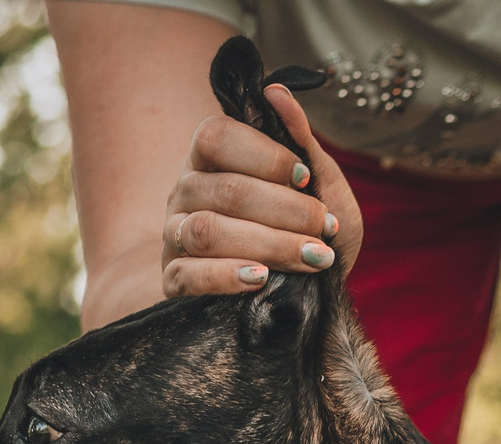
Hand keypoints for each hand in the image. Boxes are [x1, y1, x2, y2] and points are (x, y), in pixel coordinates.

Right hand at [161, 83, 363, 296]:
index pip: (216, 137)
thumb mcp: (321, 186)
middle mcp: (186, 190)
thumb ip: (300, 141)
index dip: (264, 156)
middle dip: (285, 210)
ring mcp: (175, 235)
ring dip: (269, 245)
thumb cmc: (308, 232)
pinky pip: (189, 276)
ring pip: (207, 231)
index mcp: (212, 158)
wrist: (303, 295)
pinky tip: (261, 279)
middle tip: (325, 228)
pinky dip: (226, 277)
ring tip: (313, 258)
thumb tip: (276, 92)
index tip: (305, 177)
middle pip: (225, 190)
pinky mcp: (175, 280)